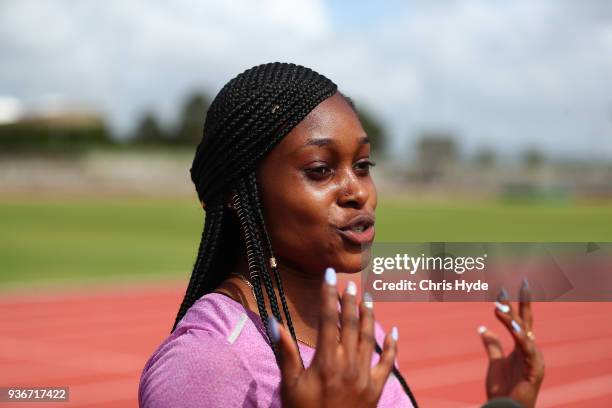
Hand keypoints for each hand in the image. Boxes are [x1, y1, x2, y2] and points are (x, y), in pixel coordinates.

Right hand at [268, 267, 398, 407]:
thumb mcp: (290, 384)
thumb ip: (285, 351)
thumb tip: (274, 321)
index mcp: (326, 361)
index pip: (329, 319)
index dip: (329, 294)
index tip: (330, 275)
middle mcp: (347, 364)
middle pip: (351, 324)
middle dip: (351, 301)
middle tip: (352, 282)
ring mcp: (365, 376)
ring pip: (370, 338)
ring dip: (370, 315)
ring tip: (369, 297)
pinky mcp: (376, 388)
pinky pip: (388, 363)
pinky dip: (392, 346)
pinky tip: (394, 331)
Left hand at [479, 281, 544, 407]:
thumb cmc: (504, 388)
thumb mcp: (495, 362)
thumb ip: (492, 345)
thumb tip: (482, 328)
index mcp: (522, 347)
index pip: (518, 321)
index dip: (512, 305)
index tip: (502, 289)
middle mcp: (531, 350)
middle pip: (527, 322)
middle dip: (524, 302)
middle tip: (522, 283)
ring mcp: (534, 359)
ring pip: (523, 333)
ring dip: (511, 318)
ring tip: (499, 305)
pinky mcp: (535, 369)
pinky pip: (526, 349)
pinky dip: (519, 337)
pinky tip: (512, 326)